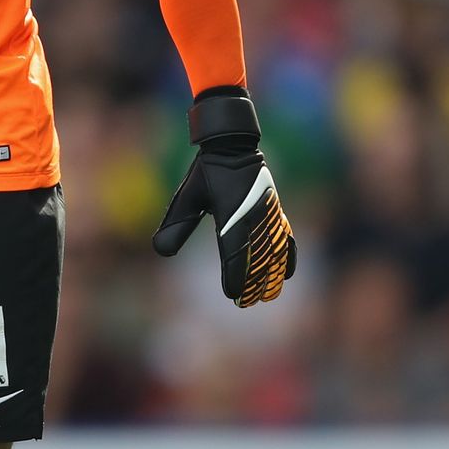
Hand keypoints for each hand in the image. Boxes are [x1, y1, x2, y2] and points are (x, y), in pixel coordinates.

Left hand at [152, 85, 296, 306]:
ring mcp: (269, 215)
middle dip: (253, 283)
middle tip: (244, 302)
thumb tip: (160, 251)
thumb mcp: (187, 197)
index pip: (236, 253)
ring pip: (275, 252)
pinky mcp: (276, 212)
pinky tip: (286, 274)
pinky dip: (287, 257)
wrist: (234, 145)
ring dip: (271, 276)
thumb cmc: (207, 172)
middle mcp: (255, 217)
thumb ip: (176, 224)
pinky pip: (286, 238)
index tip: (232, 295)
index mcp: (232, 214)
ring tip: (266, 296)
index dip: (235, 277)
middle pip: (258, 258)